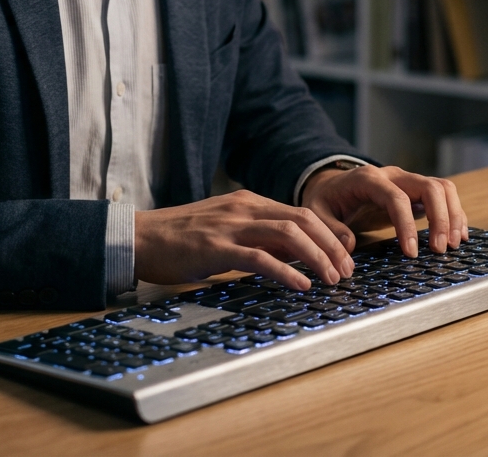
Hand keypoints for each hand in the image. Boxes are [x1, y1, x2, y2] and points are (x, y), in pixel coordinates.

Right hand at [133, 190, 355, 290]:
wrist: (139, 236)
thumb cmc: (180, 238)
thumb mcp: (225, 229)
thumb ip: (256, 236)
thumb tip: (293, 256)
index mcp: (248, 202)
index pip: (301, 212)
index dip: (329, 234)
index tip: (346, 255)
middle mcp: (244, 208)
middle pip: (303, 219)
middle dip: (332, 245)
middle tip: (347, 271)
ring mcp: (230, 226)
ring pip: (288, 234)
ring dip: (317, 258)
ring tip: (332, 279)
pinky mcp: (217, 247)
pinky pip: (260, 257)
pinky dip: (286, 271)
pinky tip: (301, 285)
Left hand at [300, 165, 468, 257]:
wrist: (330, 184)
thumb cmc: (325, 199)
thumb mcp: (316, 212)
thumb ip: (330, 229)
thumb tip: (349, 247)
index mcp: (369, 179)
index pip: (396, 198)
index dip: (406, 225)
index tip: (411, 253)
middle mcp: (393, 175)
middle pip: (429, 187)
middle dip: (440, 218)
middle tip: (440, 250)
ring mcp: (407, 180)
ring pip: (442, 187)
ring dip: (452, 214)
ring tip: (453, 244)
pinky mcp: (416, 189)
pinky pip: (443, 195)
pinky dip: (454, 213)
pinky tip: (457, 235)